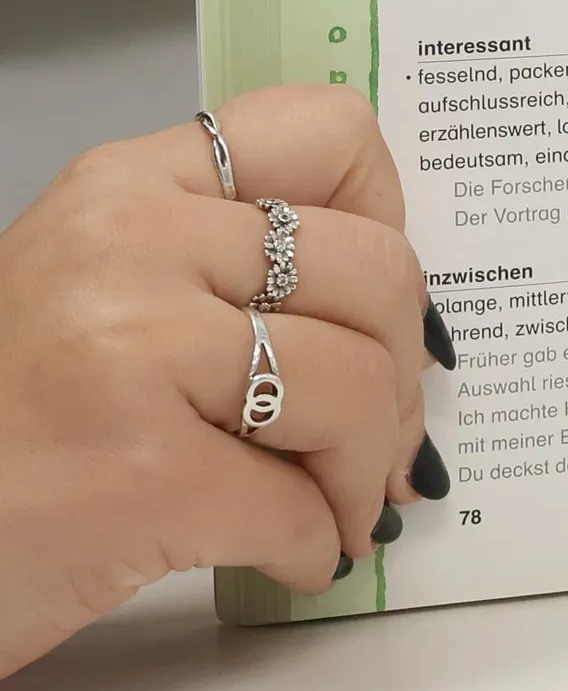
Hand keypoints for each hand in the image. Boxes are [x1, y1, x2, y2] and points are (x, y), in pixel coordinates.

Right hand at [0, 87, 444, 678]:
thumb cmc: (4, 421)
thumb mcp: (97, 288)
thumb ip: (223, 270)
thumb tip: (397, 327)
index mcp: (132, 184)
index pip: (331, 133)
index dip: (390, 218)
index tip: (379, 297)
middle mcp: (134, 244)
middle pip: (378, 274)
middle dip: (404, 374)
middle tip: (382, 435)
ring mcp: (136, 352)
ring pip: (360, 388)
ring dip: (368, 473)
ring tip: (338, 507)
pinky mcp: (143, 475)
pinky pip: (301, 507)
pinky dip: (316, 548)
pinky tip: (289, 558)